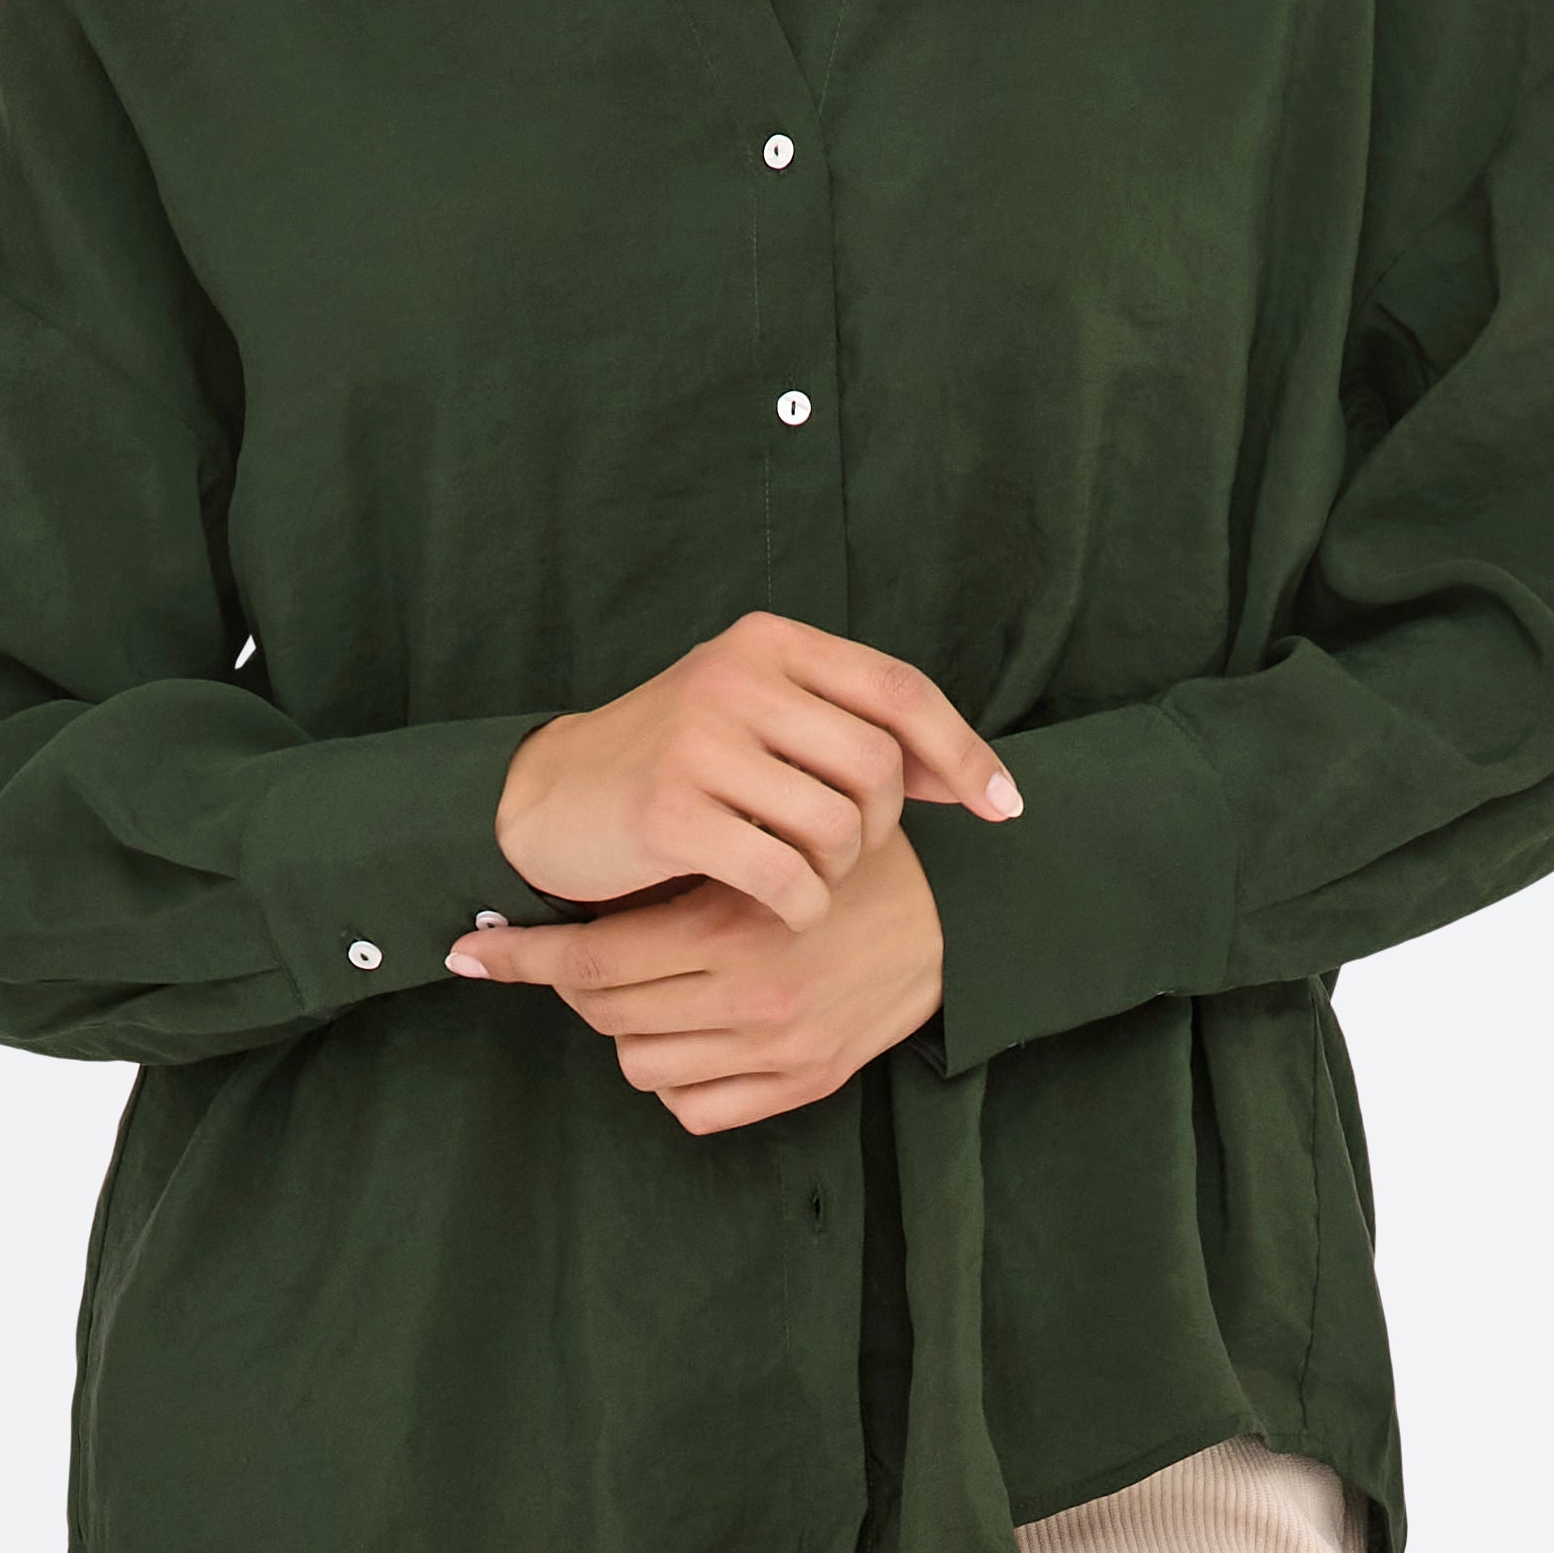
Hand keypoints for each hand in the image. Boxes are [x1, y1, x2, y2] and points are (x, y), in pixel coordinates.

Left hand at [447, 821, 947, 1132]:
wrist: (957, 922)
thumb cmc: (852, 860)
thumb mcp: (770, 835)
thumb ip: (691, 853)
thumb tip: (573, 870)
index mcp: (732, 931)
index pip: (590, 960)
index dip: (520, 957)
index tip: (470, 951)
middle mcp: (750, 1002)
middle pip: (603, 1013)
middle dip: (575, 981)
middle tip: (578, 953)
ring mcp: (776, 1053)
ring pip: (639, 1065)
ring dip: (628, 1028)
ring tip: (650, 990)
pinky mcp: (801, 1086)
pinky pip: (694, 1110)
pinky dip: (677, 1079)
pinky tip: (693, 1036)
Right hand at [494, 610, 1015, 928]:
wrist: (552, 798)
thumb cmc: (677, 765)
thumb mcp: (760, 720)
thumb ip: (850, 731)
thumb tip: (972, 781)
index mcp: (769, 643)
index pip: (899, 689)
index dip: (962, 751)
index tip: (1002, 807)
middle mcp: (737, 675)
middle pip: (879, 765)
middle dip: (883, 828)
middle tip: (849, 854)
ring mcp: (700, 739)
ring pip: (838, 825)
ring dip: (839, 872)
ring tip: (805, 875)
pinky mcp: (671, 810)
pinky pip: (785, 876)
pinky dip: (801, 908)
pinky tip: (782, 909)